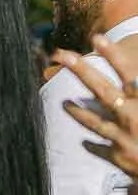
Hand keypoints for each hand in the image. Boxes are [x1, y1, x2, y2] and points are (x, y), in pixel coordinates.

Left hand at [56, 35, 137, 184]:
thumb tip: (134, 80)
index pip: (128, 72)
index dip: (113, 55)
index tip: (97, 38)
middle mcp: (132, 115)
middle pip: (103, 90)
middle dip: (83, 72)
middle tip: (64, 56)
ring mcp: (123, 136)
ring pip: (95, 120)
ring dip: (77, 111)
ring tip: (63, 103)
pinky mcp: (119, 156)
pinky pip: (100, 148)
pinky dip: (92, 144)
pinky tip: (83, 142)